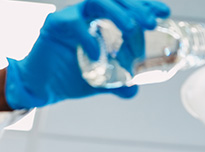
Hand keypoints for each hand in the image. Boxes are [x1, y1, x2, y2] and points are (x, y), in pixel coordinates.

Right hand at [4, 0, 170, 108]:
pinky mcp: (55, 25)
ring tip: (132, 30)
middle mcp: (87, 14)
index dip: (145, 6)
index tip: (164, 13)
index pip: (125, 6)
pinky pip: (74, 25)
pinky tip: (96, 53)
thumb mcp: (98, 81)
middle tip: (151, 21)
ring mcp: (71, 17)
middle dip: (136, 7)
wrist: (41, 87)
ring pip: (97, 2)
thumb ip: (117, 83)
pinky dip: (88, 38)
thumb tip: (134, 90)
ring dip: (117, 14)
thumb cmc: (68, 77)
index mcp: (100, 21)